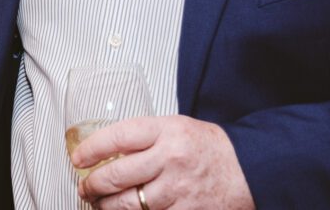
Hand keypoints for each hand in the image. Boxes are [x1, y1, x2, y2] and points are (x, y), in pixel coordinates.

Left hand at [73, 116, 252, 209]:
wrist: (250, 169)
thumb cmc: (210, 148)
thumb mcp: (177, 128)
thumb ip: (146, 137)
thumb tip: (108, 149)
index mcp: (167, 131)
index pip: (118, 137)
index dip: (91, 150)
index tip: (78, 159)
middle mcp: (170, 159)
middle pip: (117, 175)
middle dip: (93, 185)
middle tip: (85, 188)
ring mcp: (178, 189)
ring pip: (128, 203)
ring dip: (107, 206)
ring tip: (99, 204)